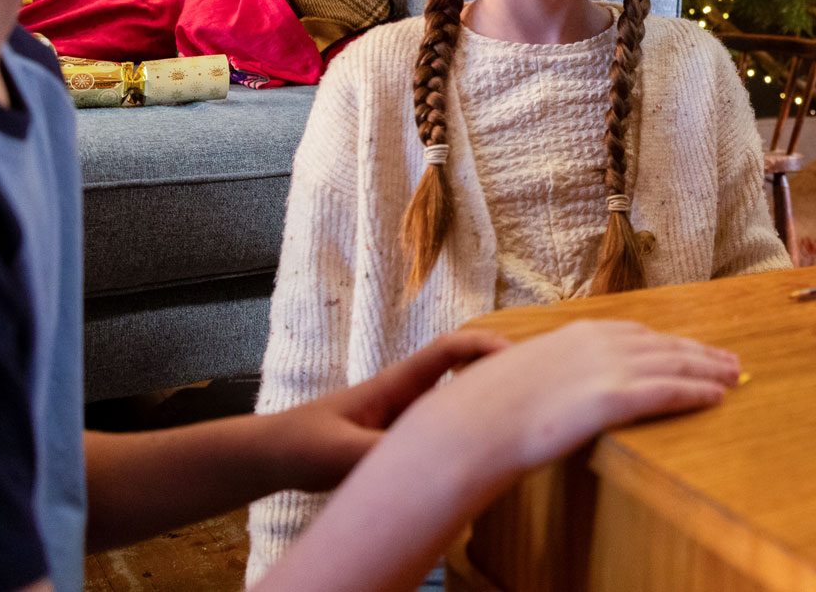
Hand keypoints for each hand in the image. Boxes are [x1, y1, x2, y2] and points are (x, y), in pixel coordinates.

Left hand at [269, 330, 510, 493]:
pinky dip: (466, 434)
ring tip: (521, 417)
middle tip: (538, 386)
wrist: (277, 454)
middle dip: (500, 372)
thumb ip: (383, 457)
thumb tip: (428, 470)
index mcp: (397, 383)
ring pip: (456, 402)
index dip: (484, 346)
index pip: (449, 350)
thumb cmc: (305, 443)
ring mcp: (407, 415)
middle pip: (464, 371)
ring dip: (485, 403)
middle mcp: (409, 394)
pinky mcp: (402, 439)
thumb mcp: (342, 453)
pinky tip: (481, 454)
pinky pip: (442, 430)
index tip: (517, 356)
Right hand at [408, 320, 740, 482]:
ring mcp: (608, 368)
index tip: (695, 348)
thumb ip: (559, 371)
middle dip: (701, 352)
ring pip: (675, 364)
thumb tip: (565, 383)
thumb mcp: (531, 372)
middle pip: (666, 345)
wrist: (476, 422)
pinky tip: (717, 397)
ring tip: (734, 377)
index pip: (642, 333)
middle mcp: (601, 342)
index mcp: (582, 333)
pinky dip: (696, 392)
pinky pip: (667, 392)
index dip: (673, 342)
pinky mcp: (612, 398)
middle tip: (731, 361)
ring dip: (709, 370)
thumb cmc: (493, 406)